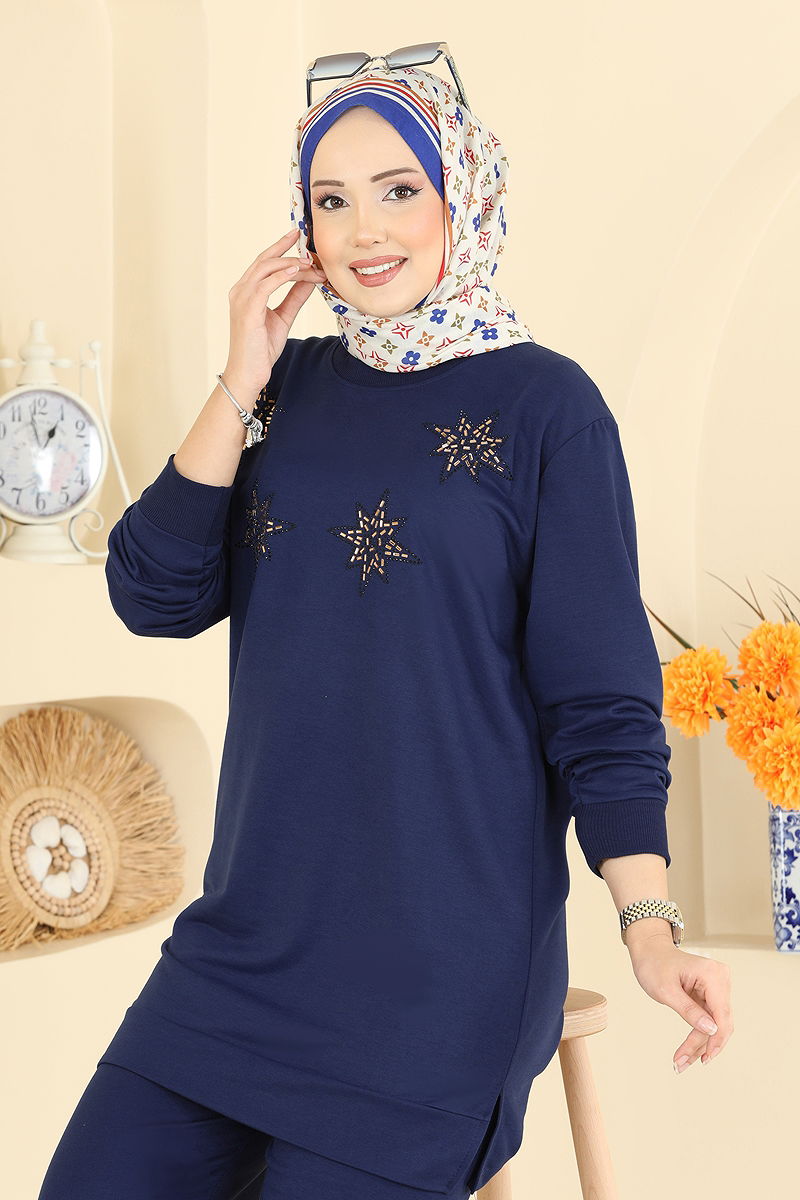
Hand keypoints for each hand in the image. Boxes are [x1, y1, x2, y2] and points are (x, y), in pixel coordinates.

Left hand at [626, 933, 733, 1071]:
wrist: (650, 950)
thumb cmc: (654, 964)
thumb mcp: (666, 990)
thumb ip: (689, 1011)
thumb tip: (711, 1030)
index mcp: (713, 975)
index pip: (721, 1015)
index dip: (715, 1041)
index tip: (703, 1060)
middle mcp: (720, 979)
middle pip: (719, 1023)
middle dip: (702, 1045)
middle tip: (682, 1064)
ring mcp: (717, 986)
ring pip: (715, 1025)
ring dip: (699, 1044)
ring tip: (681, 1062)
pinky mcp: (711, 994)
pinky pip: (709, 1019)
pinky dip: (698, 1035)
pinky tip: (687, 1051)